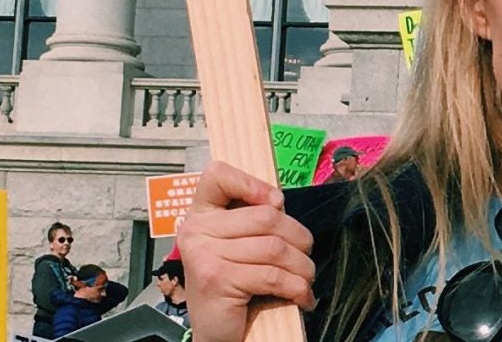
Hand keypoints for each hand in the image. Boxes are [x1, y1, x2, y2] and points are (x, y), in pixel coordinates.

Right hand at [177, 162, 317, 340]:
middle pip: (265, 216)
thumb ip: (252, 219)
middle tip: (306, 256)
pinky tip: (302, 296)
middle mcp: (196, 231)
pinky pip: (272, 275)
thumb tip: (278, 202)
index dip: (252, 183)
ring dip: (302, 267)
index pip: (216, 175)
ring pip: (274, 248)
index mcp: (200, 215)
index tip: (276, 202)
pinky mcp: (216, 279)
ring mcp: (203, 255)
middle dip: (298, 238)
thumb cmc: (233, 286)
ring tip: (305, 278)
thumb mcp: (239, 245)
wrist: (217, 333)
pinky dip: (296, 288)